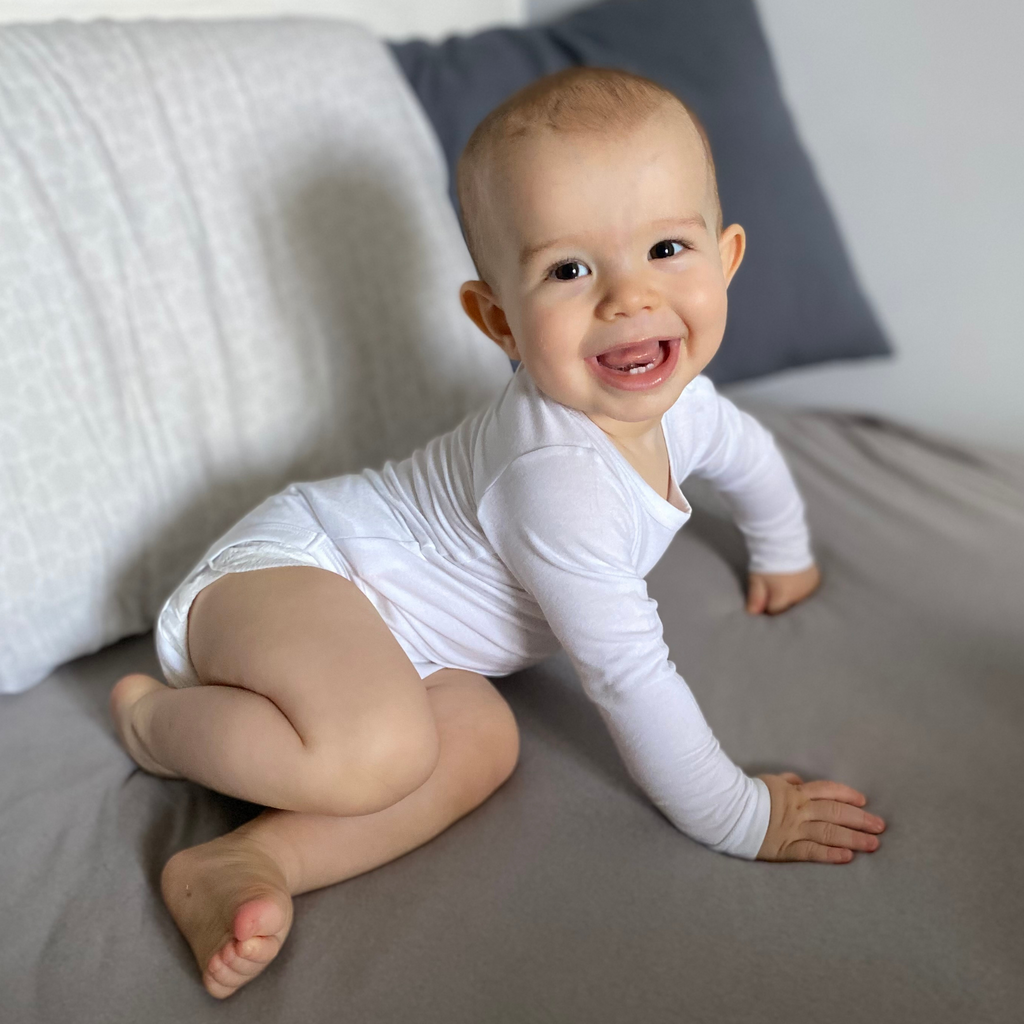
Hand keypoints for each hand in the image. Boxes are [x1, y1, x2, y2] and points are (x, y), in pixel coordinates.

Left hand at [746, 564, 820, 614]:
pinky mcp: (816, 579)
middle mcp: (800, 595)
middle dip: (780, 600)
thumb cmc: (767, 561)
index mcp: (785, 596)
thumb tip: (753, 614)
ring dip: (792, 594)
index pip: (774, 611)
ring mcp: (810, 587)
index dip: (766, 604)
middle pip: (788, 606)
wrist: (783, 541)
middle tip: (773, 586)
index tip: (763, 595)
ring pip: (798, 599)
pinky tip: (794, 578)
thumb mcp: (756, 580)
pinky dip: (801, 588)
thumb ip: (755, 598)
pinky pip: (807, 590)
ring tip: (784, 580)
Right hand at [756, 772, 885, 863]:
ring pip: (829, 832)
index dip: (847, 795)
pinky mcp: (785, 848)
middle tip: (880, 826)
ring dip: (853, 838)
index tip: (864, 802)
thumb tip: (798, 781)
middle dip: (860, 819)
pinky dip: (830, 854)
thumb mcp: (768, 781)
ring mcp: (793, 829)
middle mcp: (799, 810)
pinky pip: (811, 851)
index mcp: (795, 793)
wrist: (727, 811)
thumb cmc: (746, 795)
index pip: (827, 791)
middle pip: (835, 812)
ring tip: (873, 844)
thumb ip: (786, 782)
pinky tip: (847, 857)